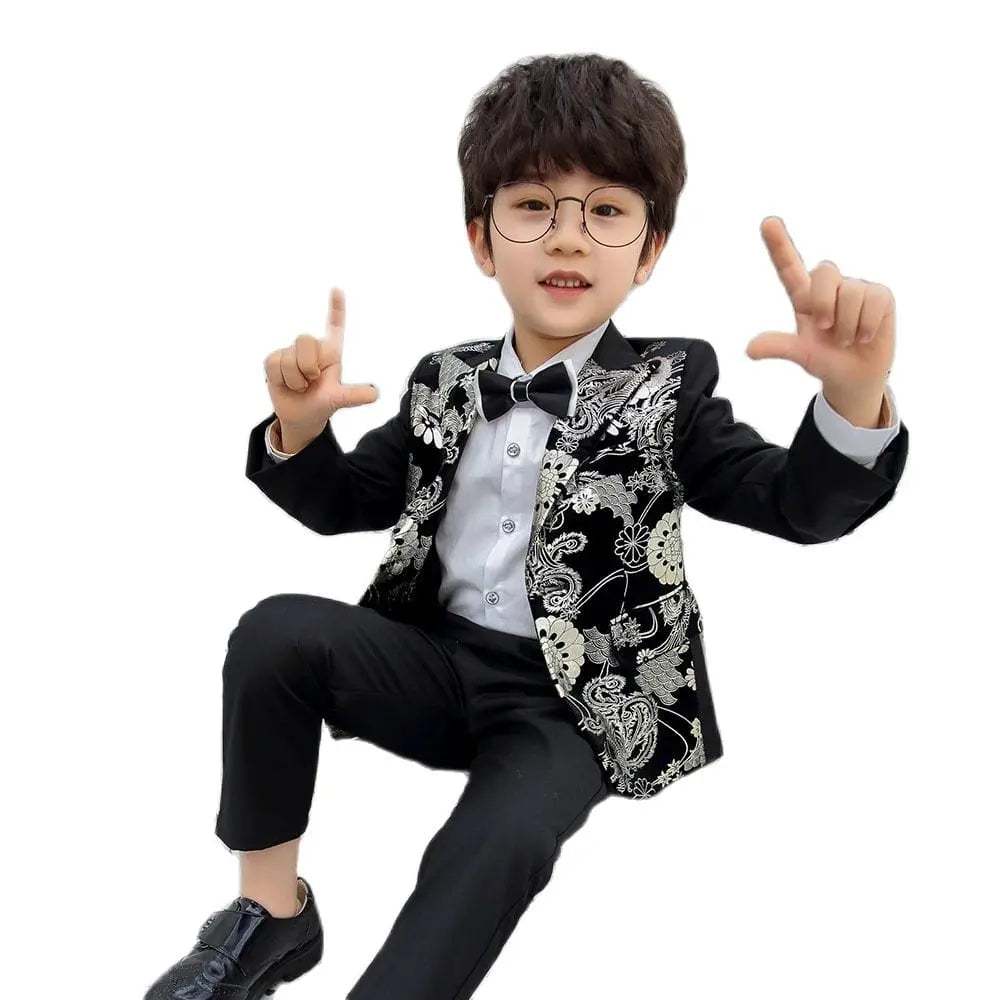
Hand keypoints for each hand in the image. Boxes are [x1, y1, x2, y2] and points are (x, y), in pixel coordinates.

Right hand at [263, 287, 378, 431]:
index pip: (335, 326)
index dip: (336, 307)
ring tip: (301, 386)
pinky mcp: (275, 359)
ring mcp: (292, 352)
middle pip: (304, 340)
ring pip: (288, 357)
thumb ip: (354, 395)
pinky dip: (281, 380)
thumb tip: (375, 394)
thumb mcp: (339, 399)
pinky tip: (286, 384)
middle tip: (312, 381)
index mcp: (331, 351)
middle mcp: (311, 347)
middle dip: (308, 367)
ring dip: (295, 379)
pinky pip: (274, 364)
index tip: (337, 289)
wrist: (299, 416)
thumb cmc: (322, 403)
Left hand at [745, 217, 894, 395]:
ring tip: (847, 338)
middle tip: (826, 330)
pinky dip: (868, 325)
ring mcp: (855, 288)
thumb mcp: (801, 355)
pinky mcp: (880, 295)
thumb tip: (750, 350)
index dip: (779, 244)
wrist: (857, 376)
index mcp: (803, 297)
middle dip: (825, 304)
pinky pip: (875, 300)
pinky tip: (865, 335)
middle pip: (824, 271)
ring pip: (852, 292)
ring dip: (848, 325)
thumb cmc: (824, 360)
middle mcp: (829, 286)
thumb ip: (779, 347)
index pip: (789, 266)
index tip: (767, 222)